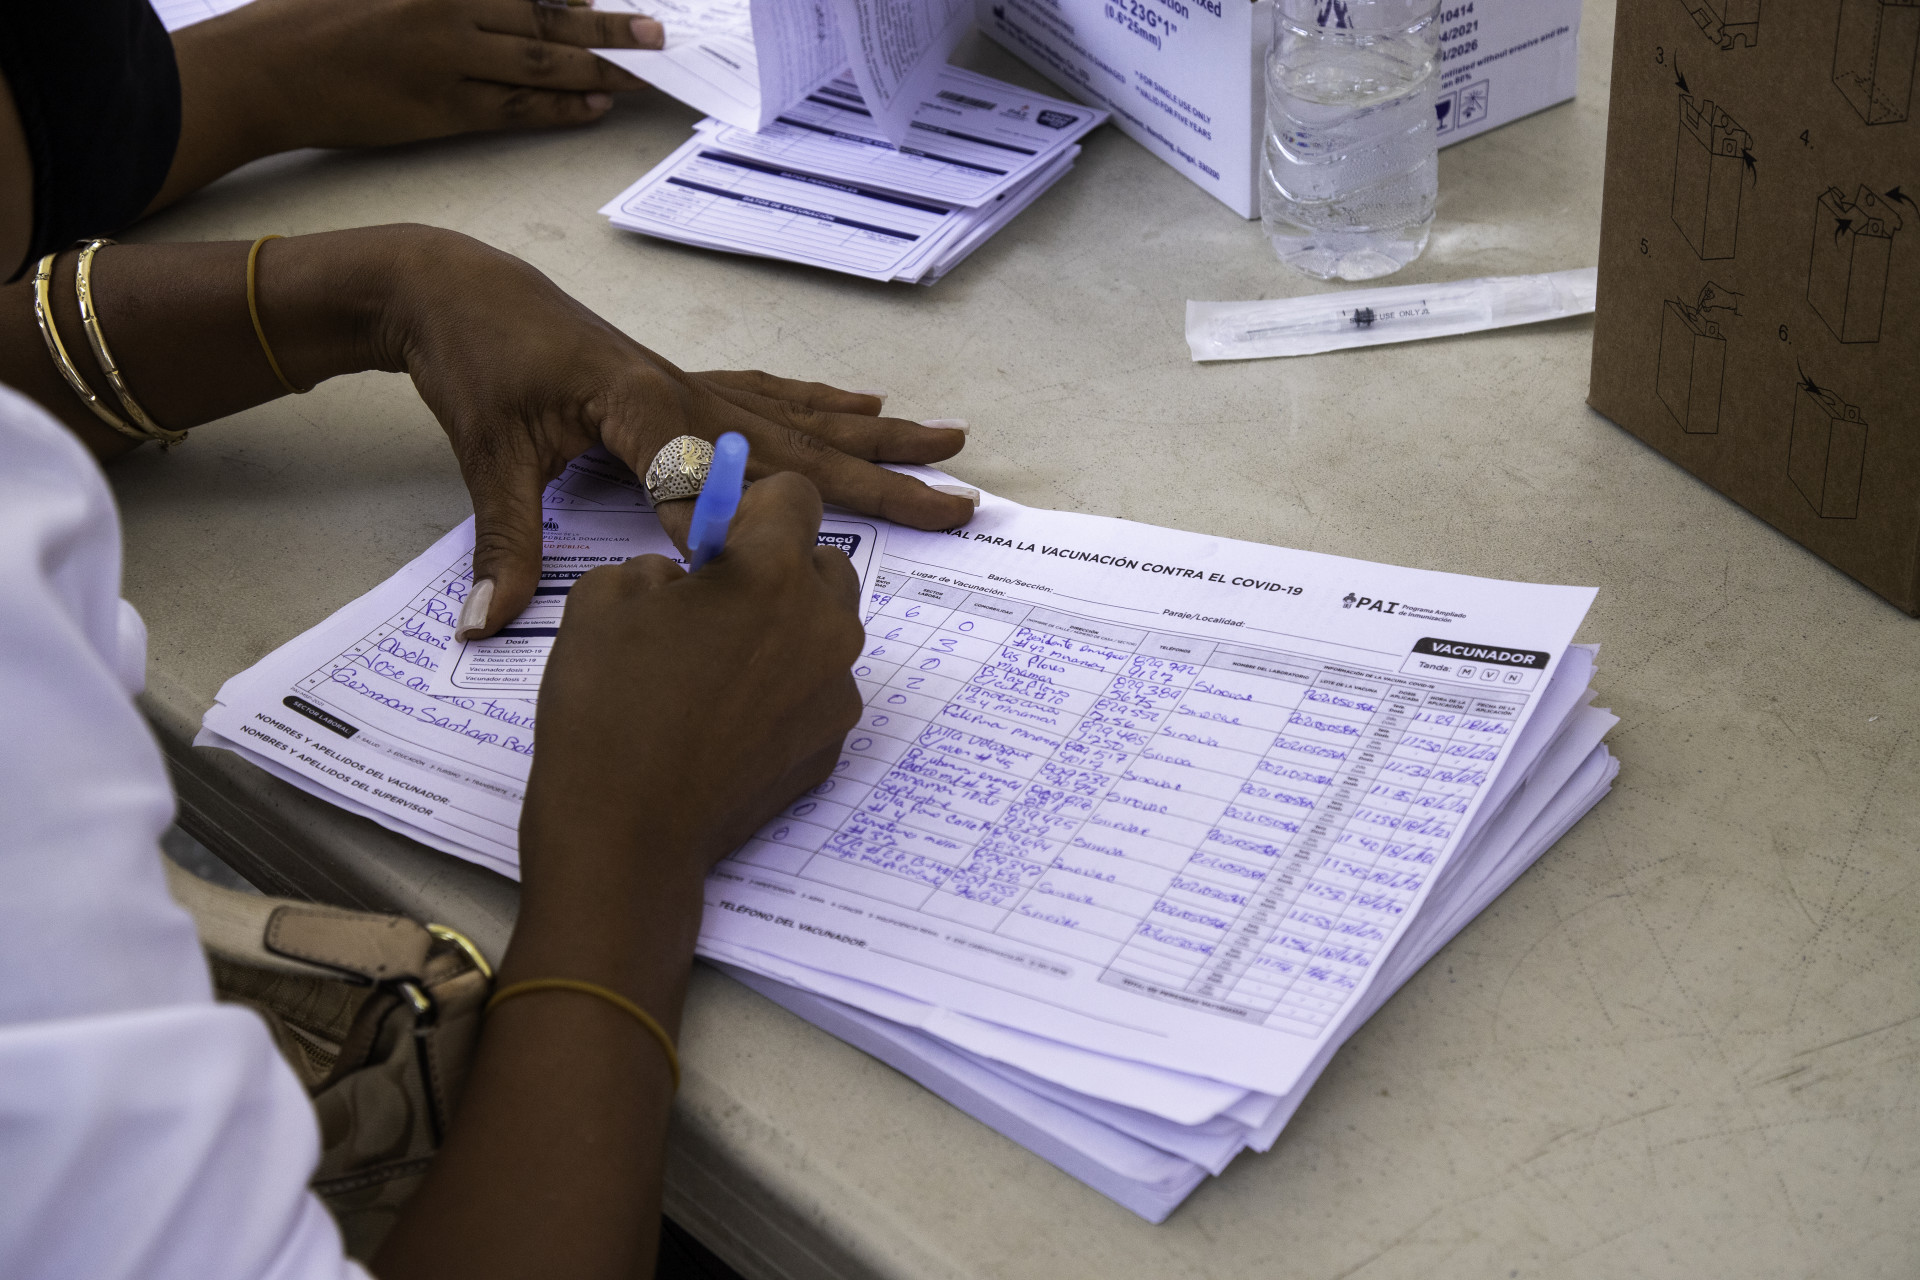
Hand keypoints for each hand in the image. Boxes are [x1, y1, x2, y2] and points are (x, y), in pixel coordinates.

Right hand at [160, 0, 662, 205]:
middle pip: (546, 18)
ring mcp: (446, 62)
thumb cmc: (316, 13)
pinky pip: (514, 109)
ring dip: (597, 69)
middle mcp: (448, 10)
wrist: (264, 68)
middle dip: (607, 28)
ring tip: (641, 73)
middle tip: (656, 33)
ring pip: (539, 66)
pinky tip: (592, 107)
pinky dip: (558, 108)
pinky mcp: (440, 110)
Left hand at [370, 227, 971, 637]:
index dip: (719, 537)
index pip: (701, 483)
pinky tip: (864, 405)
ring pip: (802, 418)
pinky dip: (823, 405)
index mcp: (641, 404)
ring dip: (876, 438)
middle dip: (883, 481)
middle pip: (800, 447)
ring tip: (946, 442)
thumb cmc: (476, 361)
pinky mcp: (684, 381)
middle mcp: (686, 391)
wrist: (458, 287)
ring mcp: (693, 384)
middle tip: (957, 502)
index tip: (749, 588)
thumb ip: (503, 541)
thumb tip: (485, 623)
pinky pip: (771, 396)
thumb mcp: (487, 454)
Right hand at [522, 472, 863, 883]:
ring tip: (717, 669)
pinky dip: (785, 691)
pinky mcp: (834, 743)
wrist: (626, 832)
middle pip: (822, 563)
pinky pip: (818, 690)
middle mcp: (824, 625)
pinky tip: (728, 722)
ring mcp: (837, 689)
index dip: (752, 506)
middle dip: (776, 569)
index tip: (718, 538)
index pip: (795, 494)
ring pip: (824, 630)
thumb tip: (686, 578)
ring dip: (785, 629)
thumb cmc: (606, 708)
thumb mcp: (603, 597)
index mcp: (772, 572)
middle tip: (714, 606)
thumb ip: (659, 564)